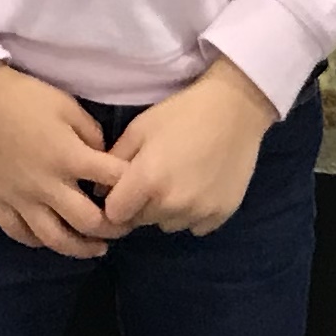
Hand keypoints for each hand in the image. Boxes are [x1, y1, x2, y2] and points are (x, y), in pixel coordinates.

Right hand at [0, 64, 127, 256]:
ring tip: (96, 247)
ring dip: (81, 248)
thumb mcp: (67, 105)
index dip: (132, 186)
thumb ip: (92, 134)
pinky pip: (20, 234)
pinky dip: (39, 241)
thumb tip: (103, 157)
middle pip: (88, 222)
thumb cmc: (24, 97)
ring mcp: (20, 199)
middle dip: (113, 228)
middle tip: (123, 227)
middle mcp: (47, 185)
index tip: (139, 190)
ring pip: (55, 239)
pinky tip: (52, 238)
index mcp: (69, 157)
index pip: (113, 181)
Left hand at [102, 61, 277, 236]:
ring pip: (168, 224)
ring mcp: (199, 212)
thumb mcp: (140, 129)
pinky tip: (200, 187)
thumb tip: (99, 189)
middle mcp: (172, 204)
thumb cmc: (182, 113)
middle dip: (141, 204)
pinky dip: (193, 213)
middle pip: (141, 220)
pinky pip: (195, 225)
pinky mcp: (221, 215)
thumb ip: (114, 160)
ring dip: (167, 210)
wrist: (235, 110)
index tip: (124, 188)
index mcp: (147, 181)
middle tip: (155, 177)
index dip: (116, 202)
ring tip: (179, 181)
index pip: (115, 215)